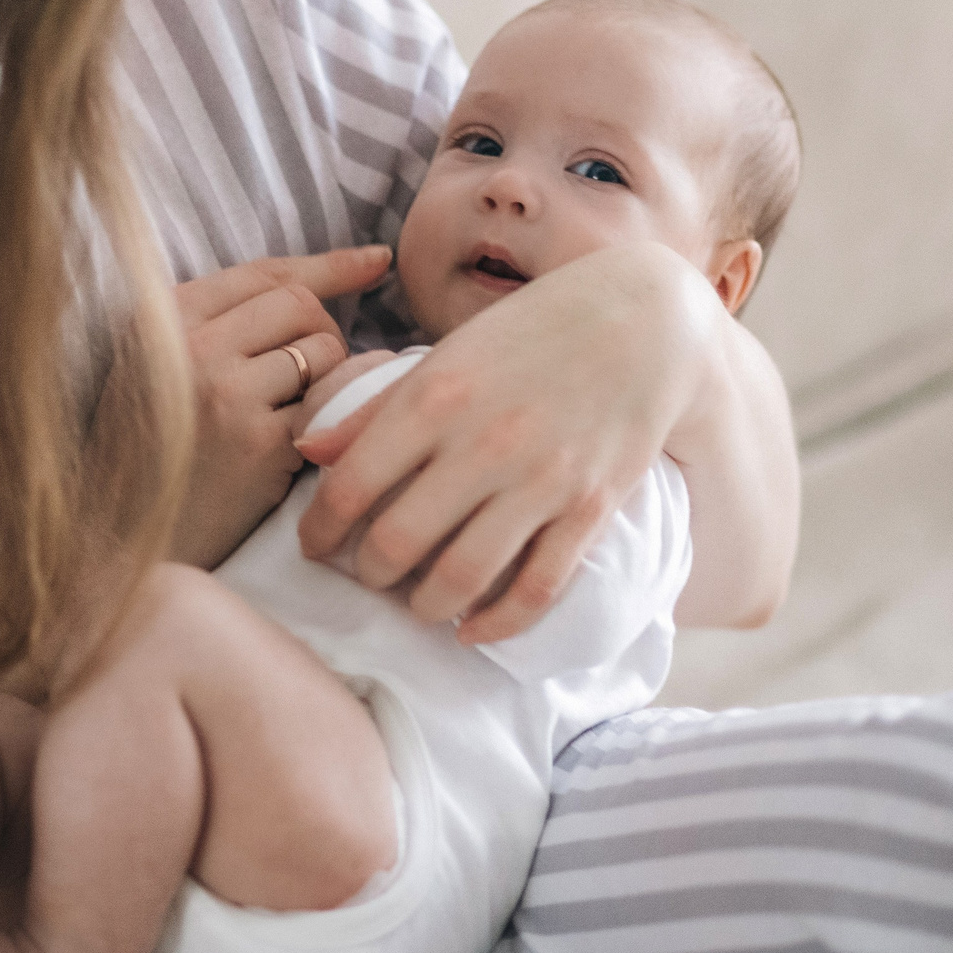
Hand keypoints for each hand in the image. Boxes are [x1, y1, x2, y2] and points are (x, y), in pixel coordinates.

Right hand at [165, 245, 392, 565]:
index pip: (264, 273)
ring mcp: (226, 392)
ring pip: (324, 353)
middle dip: (324, 333)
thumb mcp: (167, 363)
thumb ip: (228, 320)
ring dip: (328, 381)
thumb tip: (356, 266)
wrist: (123, 538)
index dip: (330, 266)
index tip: (376, 263)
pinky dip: (323, 426)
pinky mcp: (259, 443)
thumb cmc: (156, 449)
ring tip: (291, 415)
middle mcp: (192, 344)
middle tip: (311, 376)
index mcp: (165, 317)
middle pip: (301, 306)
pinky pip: (325, 410)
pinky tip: (290, 452)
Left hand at [293, 240, 738, 642]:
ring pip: (460, 579)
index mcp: (435, 397)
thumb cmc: (530, 333)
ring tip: (416, 605)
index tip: (314, 546)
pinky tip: (471, 630)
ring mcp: (540, 481)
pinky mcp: (590, 509)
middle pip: (396, 545)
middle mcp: (482, 443)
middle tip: (367, 576)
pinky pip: (535, 590)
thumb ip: (376, 408)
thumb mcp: (445, 356)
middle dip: (368, 575)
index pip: (350, 487)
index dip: (319, 530)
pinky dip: (496, 624)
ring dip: (425, 608)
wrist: (642, 323)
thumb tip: (311, 452)